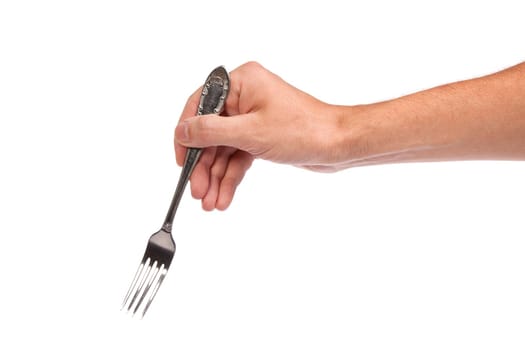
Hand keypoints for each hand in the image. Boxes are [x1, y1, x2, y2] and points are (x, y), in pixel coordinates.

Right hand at [174, 62, 347, 209]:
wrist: (339, 145)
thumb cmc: (304, 130)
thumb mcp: (251, 133)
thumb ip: (211, 132)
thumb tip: (182, 131)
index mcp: (241, 83)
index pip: (200, 107)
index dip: (187, 136)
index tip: (182, 161)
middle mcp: (245, 97)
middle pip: (211, 134)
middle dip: (204, 166)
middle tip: (198, 192)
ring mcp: (253, 118)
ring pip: (224, 150)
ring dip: (216, 177)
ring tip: (210, 203)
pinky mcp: (261, 136)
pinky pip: (238, 157)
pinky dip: (231, 177)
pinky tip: (224, 197)